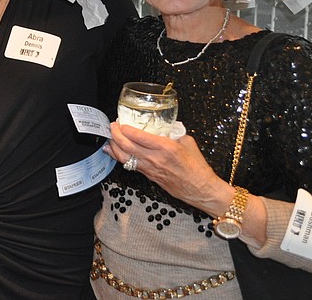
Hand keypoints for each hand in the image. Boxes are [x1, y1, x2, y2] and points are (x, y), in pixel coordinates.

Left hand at [104, 122, 231, 215]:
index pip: (139, 136)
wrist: (201, 189)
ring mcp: (150, 169)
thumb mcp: (188, 142)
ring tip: (110, 137)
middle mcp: (155, 158)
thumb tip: (163, 126)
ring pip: (124, 157)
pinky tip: (113, 151)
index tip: (121, 121)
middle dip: (116, 134)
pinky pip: (129, 165)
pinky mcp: (149, 176)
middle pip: (127, 146)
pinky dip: (119, 157)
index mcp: (166, 147)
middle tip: (112, 126)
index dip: (126, 128)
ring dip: (114, 146)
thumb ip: (173, 132)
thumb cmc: (197, 168)